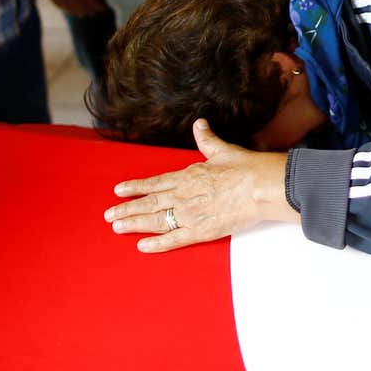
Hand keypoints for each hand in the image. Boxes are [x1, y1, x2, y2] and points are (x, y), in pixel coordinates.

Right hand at [34, 0, 107, 16]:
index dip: (102, 7)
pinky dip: (69, 9)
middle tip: (97, 8)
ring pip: (73, 11)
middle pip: (85, 11)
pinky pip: (61, 7)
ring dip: (81, 11)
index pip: (95, 4)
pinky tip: (71, 8)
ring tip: (86, 10)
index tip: (106, 7)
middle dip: (93, 10)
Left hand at [104, 119, 293, 252]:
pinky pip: (174, 239)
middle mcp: (183, 196)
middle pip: (149, 203)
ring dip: (134, 224)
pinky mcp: (201, 231)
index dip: (135, 187)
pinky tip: (143, 247)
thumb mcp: (222, 150)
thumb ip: (207, 139)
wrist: (260, 187)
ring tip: (118, 228)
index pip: (155, 183)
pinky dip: (157, 244)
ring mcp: (189, 214)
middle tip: (109, 215)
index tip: (119, 190)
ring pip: (155, 221)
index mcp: (187, 176)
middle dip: (127, 209)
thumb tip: (200, 124)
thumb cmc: (245, 168)